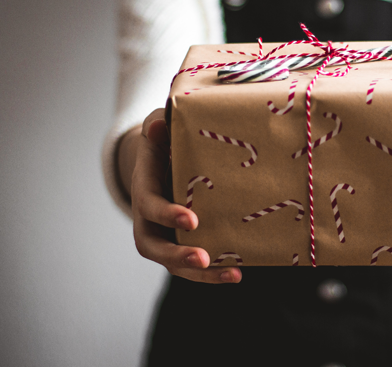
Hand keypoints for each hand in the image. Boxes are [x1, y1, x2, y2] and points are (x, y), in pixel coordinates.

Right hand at [128, 108, 241, 283]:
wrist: (162, 159)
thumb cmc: (164, 142)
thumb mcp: (159, 127)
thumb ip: (159, 127)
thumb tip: (158, 126)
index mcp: (144, 189)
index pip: (149, 206)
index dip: (167, 214)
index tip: (192, 220)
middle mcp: (148, 219)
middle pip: (153, 247)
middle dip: (177, 255)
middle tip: (203, 258)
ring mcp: (164, 234)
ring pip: (173, 263)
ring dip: (201, 274)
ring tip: (232, 275)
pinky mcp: (181, 243)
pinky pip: (192, 265)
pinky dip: (213, 273)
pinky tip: (238, 273)